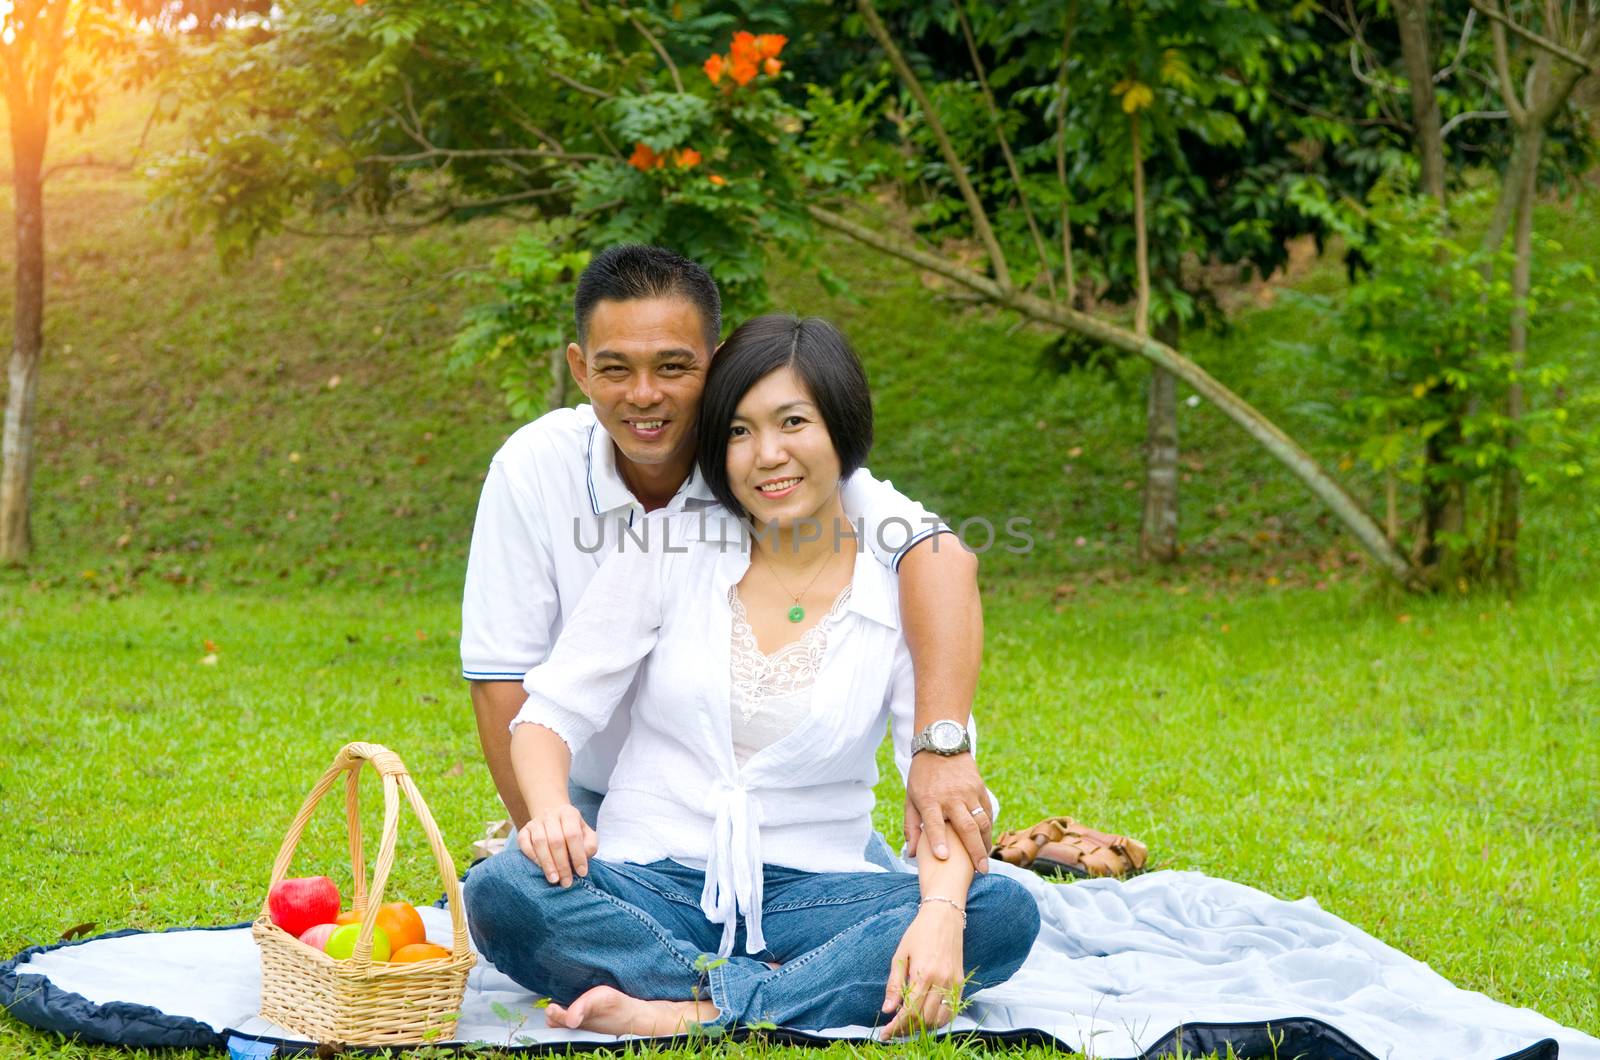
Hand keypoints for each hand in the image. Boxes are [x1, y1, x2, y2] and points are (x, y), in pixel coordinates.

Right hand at [516, 803, 597, 886]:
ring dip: (547, 864)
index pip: (573, 834)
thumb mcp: (587, 834)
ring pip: (539, 843)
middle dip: (562, 864)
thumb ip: (590, 845)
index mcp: (569, 813)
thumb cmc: (572, 831)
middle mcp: (550, 815)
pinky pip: (524, 843)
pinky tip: (539, 868)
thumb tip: (584, 857)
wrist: (553, 819)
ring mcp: (535, 822)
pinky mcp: (524, 830)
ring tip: (554, 879)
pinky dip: (531, 856)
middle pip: (555, 840)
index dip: (578, 855)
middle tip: (566, 882)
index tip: (582, 873)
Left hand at [880, 903, 965, 1039]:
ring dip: (922, 1026)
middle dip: (906, 1029)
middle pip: (924, 1019)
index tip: (884, 1033)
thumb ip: (894, 984)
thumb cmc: (918, 933)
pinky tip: (926, 1017)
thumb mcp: (900, 955)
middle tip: (894, 1029)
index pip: (910, 1011)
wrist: (944, 917)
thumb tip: (887, 1010)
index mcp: (924, 973)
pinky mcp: (961, 983)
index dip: (896, 1026)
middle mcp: (942, 981)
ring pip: (938, 1019)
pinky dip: (938, 1020)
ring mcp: (954, 983)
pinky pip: (951, 1011)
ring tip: (908, 1024)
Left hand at [905, 751, 991, 869]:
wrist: (941, 744)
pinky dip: (988, 827)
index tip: (944, 858)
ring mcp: (968, 792)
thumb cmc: (922, 776)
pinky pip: (987, 811)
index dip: (938, 841)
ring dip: (985, 842)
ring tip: (984, 860)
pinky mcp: (980, 788)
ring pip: (982, 821)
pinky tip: (986, 840)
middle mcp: (951, 797)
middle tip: (981, 870)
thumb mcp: (910, 798)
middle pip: (966, 827)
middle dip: (975, 851)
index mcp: (929, 799)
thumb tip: (911, 854)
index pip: (933, 823)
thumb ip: (911, 826)